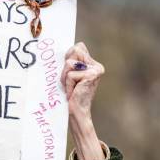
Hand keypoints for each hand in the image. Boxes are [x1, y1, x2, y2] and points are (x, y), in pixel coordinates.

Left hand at [61, 42, 105, 159]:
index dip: (68, 56)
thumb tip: (63, 48)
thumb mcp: (69, 76)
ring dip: (65, 77)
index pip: (78, 47)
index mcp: (92, 64)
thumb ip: (70, 62)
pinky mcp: (91, 75)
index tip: (68, 72)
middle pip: (75, 50)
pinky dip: (67, 84)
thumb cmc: (69, 94)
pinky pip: (70, 74)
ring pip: (70, 63)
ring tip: (70, 88)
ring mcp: (95, 70)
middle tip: (69, 81)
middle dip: (66, 67)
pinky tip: (72, 92)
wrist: (76, 112)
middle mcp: (96, 66)